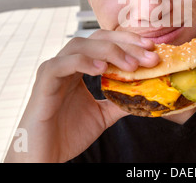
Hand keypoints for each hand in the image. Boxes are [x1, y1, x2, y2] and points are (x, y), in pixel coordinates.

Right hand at [4, 30, 158, 162]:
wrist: (44, 156)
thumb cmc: (67, 134)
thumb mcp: (103, 115)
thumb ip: (120, 101)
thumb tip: (145, 94)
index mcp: (81, 67)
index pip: (107, 42)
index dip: (130, 42)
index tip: (151, 48)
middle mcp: (68, 62)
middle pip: (98, 39)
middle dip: (126, 45)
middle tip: (149, 56)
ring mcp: (54, 69)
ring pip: (82, 45)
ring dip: (110, 51)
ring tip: (131, 65)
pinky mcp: (44, 81)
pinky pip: (63, 63)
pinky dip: (83, 62)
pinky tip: (102, 69)